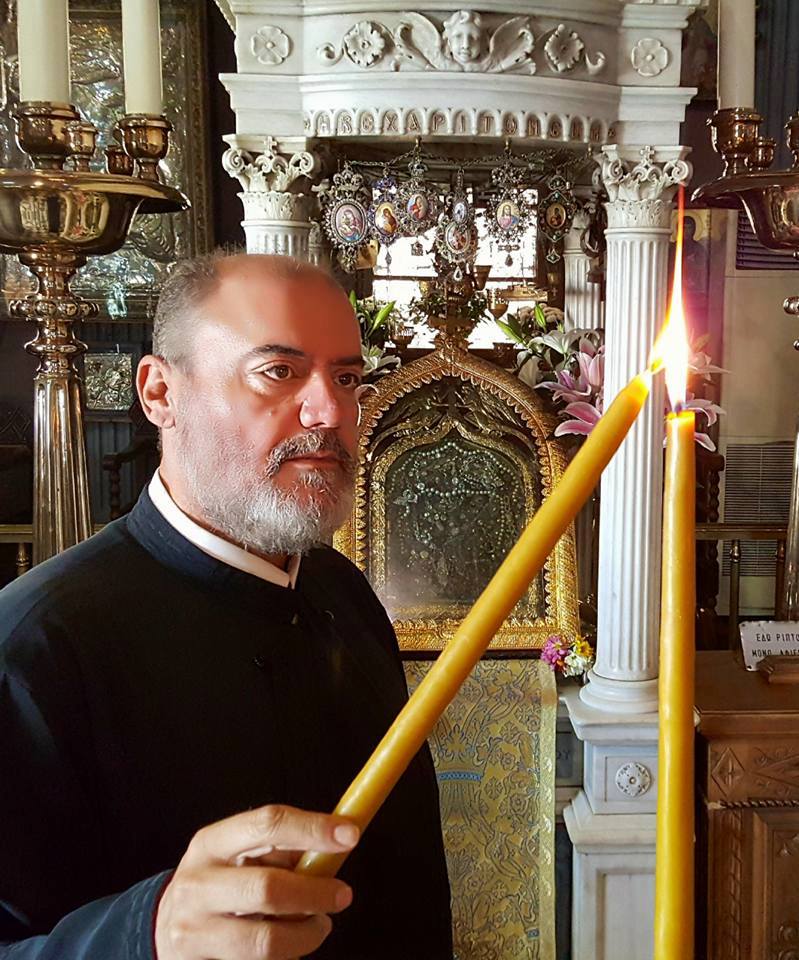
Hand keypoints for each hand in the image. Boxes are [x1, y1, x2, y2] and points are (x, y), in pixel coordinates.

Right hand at [155, 804, 358, 959]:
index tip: (350, 835)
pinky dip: (286, 957)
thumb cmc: (218, 883)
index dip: (312, 828)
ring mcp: (194, 932)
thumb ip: (280, 850)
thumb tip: (335, 844)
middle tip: (341, 895)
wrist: (162, 928)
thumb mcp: (236, 855)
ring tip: (319, 926)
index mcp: (211, 843)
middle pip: (268, 888)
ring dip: (305, 935)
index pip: (267, 825)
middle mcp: (197, 885)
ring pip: (265, 941)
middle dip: (315, 893)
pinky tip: (288, 948)